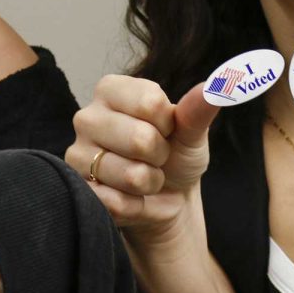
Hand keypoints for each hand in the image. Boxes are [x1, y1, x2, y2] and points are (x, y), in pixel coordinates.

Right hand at [66, 75, 217, 245]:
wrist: (168, 198)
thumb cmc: (176, 155)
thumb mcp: (191, 130)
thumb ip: (198, 108)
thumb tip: (217, 87)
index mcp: (111, 90)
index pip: (150, 102)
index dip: (169, 123)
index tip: (166, 129)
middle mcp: (87, 117)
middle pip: (140, 138)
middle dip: (160, 156)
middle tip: (156, 157)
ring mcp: (77, 154)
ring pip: (131, 175)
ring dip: (149, 183)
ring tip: (144, 177)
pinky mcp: (79, 190)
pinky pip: (118, 202)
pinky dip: (136, 205)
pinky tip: (131, 196)